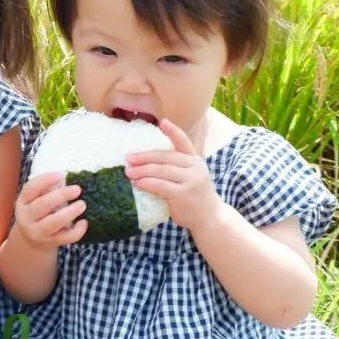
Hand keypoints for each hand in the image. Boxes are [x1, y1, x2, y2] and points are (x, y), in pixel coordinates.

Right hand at [13, 171, 87, 248]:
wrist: (31, 241)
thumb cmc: (38, 213)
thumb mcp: (35, 200)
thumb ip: (47, 190)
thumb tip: (65, 179)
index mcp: (23, 202)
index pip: (30, 189)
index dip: (45, 180)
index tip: (61, 175)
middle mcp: (27, 218)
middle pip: (42, 205)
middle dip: (61, 196)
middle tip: (77, 189)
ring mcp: (38, 232)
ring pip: (53, 223)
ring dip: (69, 213)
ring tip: (82, 204)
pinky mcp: (51, 242)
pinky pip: (65, 238)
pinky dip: (77, 231)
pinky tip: (84, 222)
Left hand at [124, 118, 222, 232]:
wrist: (210, 217)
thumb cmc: (193, 195)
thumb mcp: (190, 176)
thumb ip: (175, 167)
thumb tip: (144, 162)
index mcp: (194, 160)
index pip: (183, 142)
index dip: (173, 131)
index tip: (163, 121)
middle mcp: (195, 167)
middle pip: (166, 157)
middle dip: (145, 157)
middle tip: (128, 158)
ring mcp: (191, 180)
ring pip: (162, 170)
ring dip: (142, 170)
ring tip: (128, 172)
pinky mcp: (184, 194)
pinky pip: (161, 186)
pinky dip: (147, 183)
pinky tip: (137, 183)